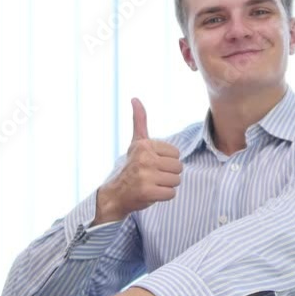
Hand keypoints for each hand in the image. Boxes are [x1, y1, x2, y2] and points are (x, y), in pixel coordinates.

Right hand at [95, 98, 182, 224]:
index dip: (166, 161)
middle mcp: (144, 158)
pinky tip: (151, 193)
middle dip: (168, 174)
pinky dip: (163, 196)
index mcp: (144, 145)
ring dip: (166, 185)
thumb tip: (135, 99)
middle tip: (152, 176)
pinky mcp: (147, 192)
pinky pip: (171, 193)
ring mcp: (145, 176)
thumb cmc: (131, 167)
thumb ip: (140, 121)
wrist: (116, 194)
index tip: (151, 164)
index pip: (176, 154)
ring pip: (176, 180)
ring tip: (152, 184)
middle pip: (178, 167)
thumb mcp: (136, 143)